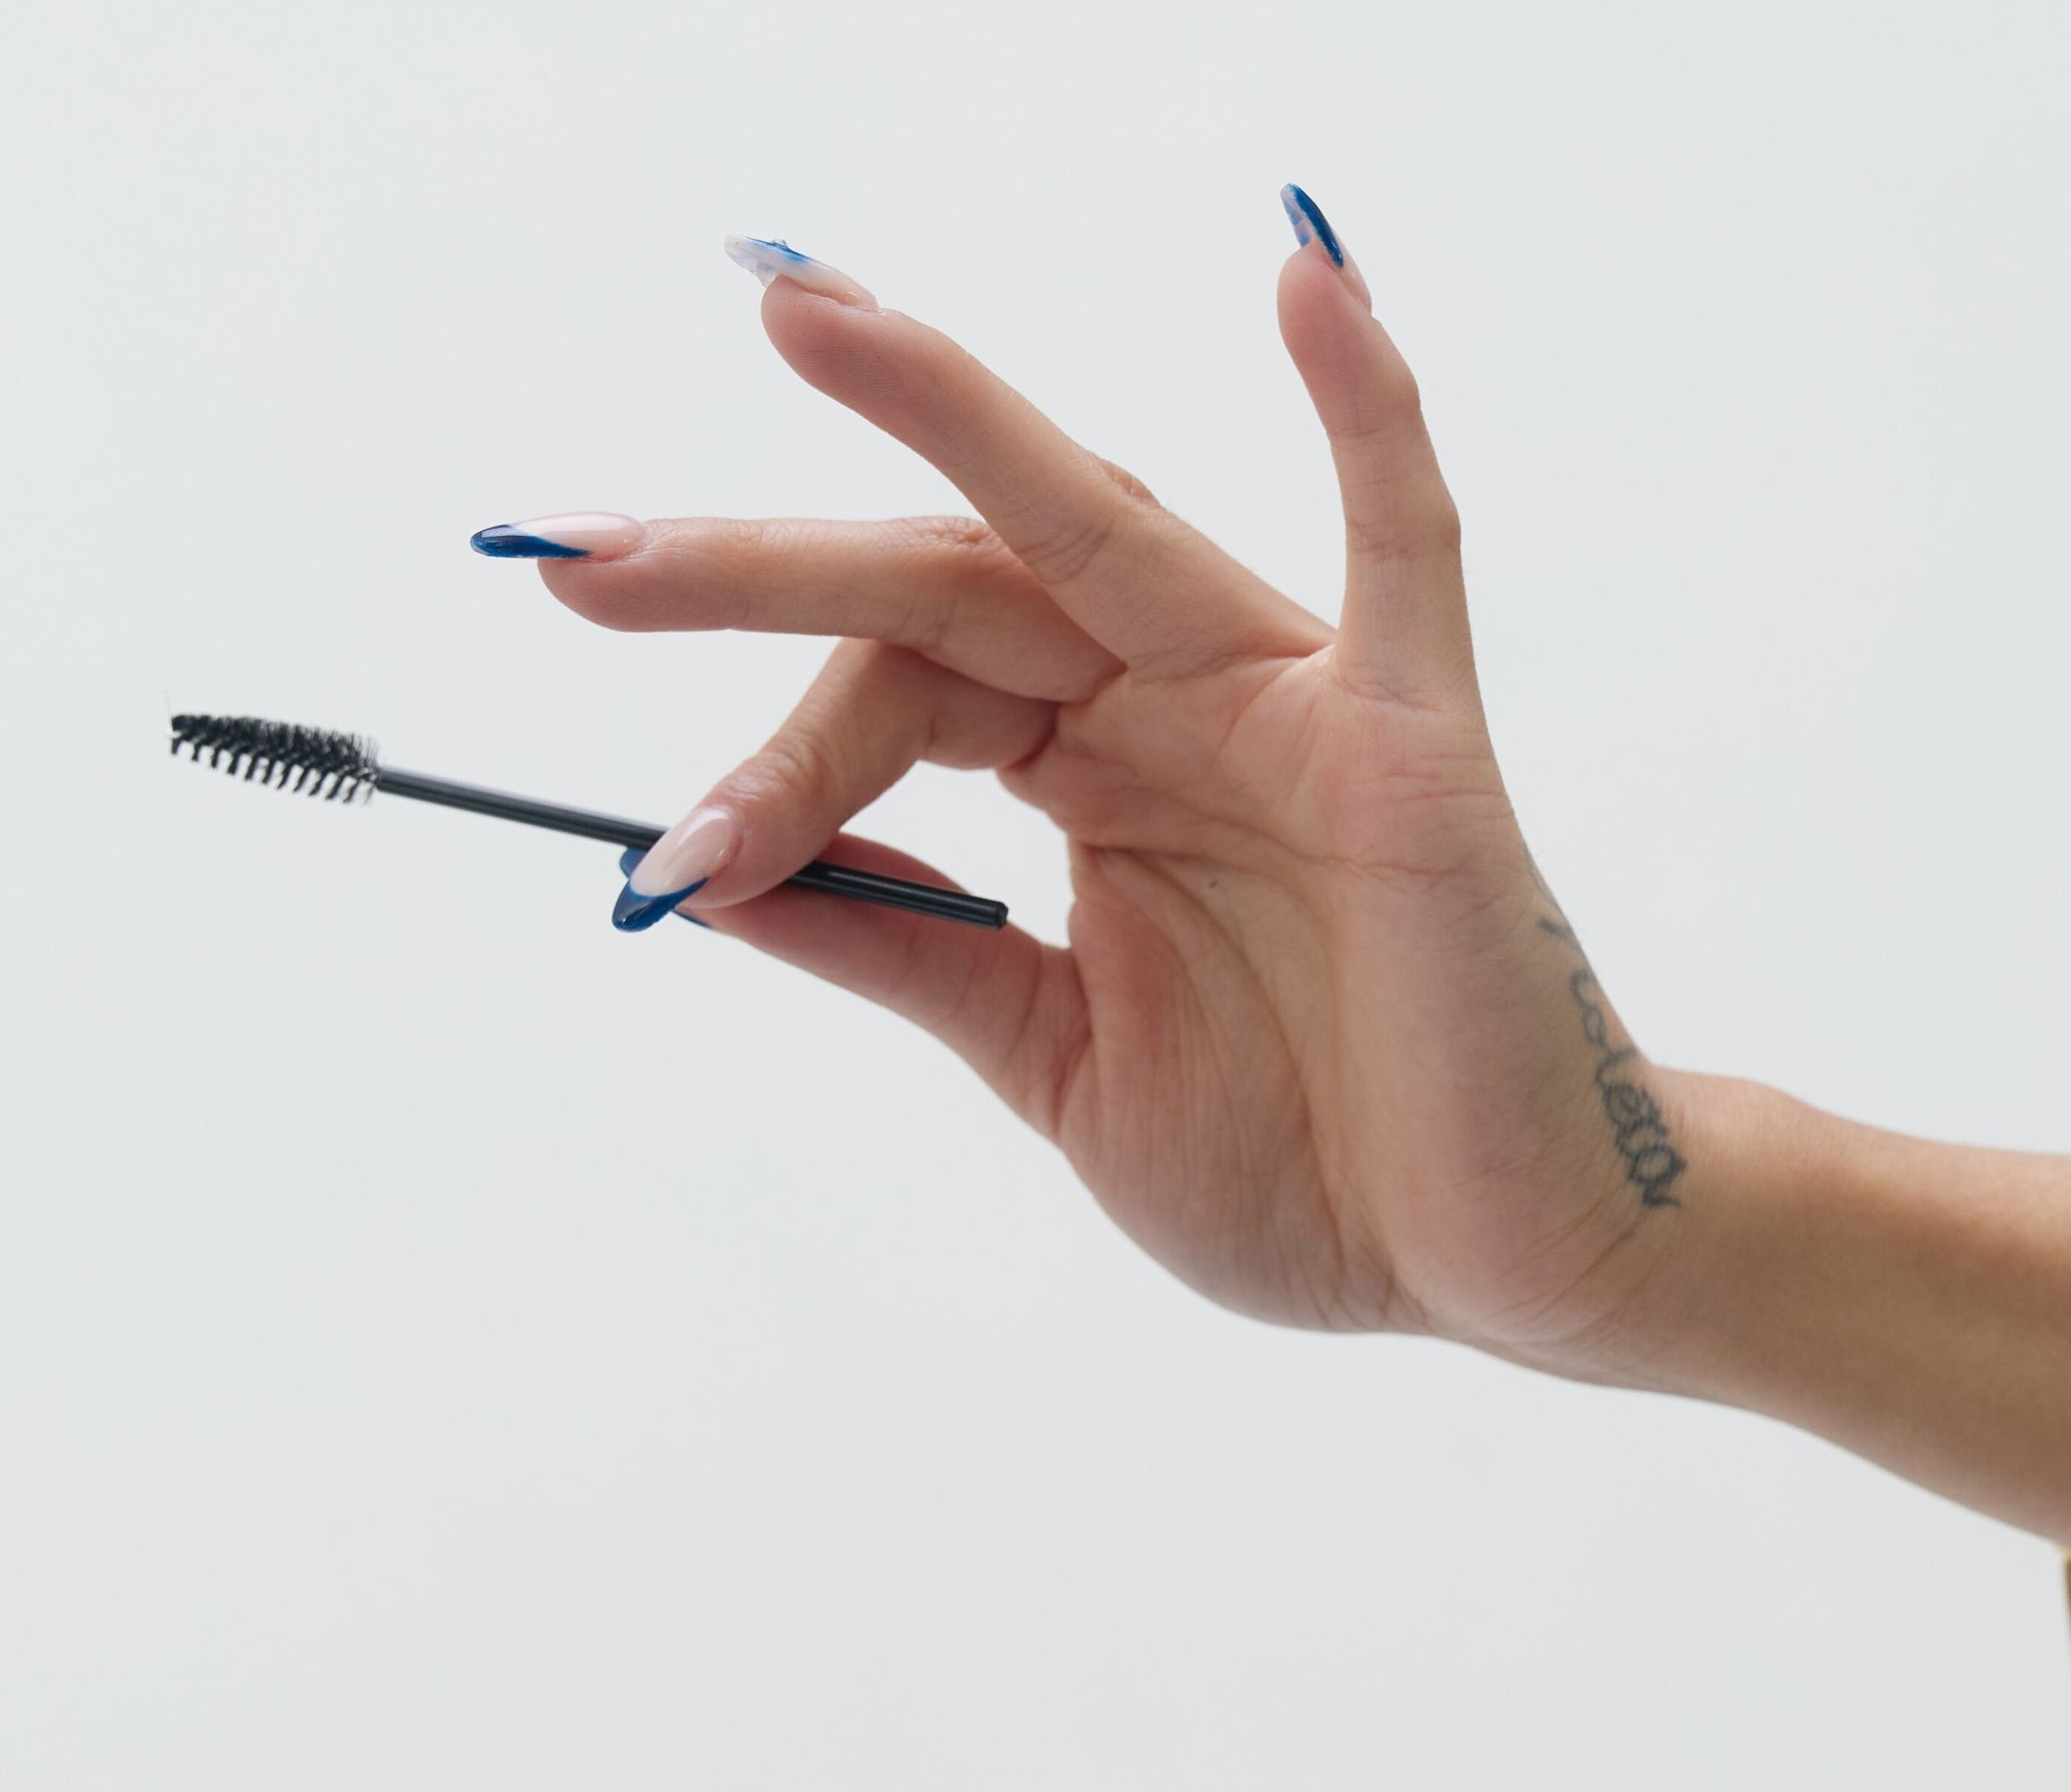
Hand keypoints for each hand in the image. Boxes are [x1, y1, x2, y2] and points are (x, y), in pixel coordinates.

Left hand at [510, 208, 1694, 1374]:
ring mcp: (1294, 708)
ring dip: (950, 413)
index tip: (665, 866)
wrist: (1497, 1270)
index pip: (896, 703)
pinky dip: (1369, 408)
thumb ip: (908, 955)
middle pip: (948, 587)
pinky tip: (1307, 278)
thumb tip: (703, 882)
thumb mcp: (1050, 1064)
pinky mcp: (1419, 743)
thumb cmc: (1314, 1169)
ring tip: (800, 314)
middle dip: (758, 568)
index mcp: (1091, 777)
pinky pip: (1409, 545)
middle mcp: (1175, 709)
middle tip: (573, 558)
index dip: (769, 765)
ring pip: (1100, 527)